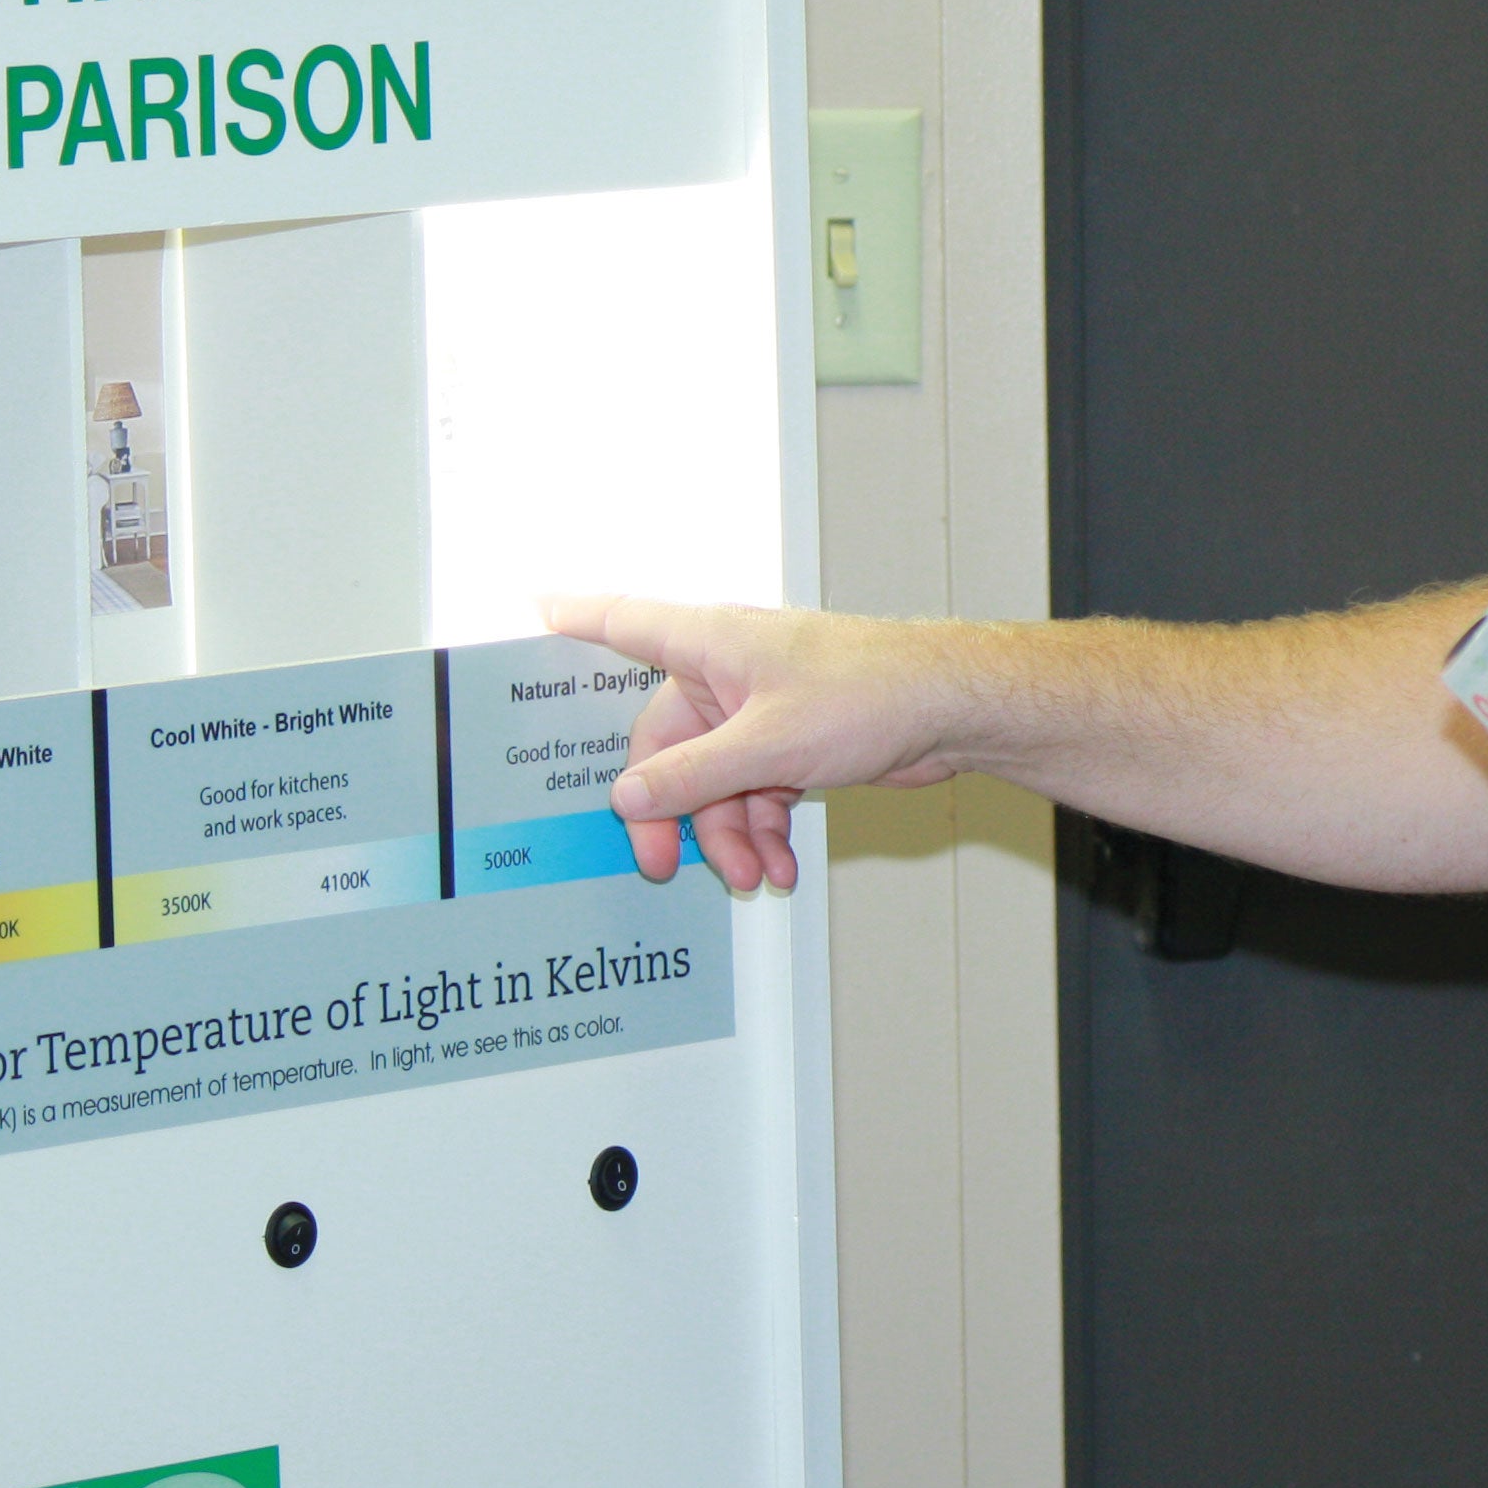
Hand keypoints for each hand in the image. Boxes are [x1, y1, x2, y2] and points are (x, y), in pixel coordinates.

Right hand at [541, 594, 972, 894]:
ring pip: (715, 781)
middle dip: (675, 812)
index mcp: (710, 644)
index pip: (623, 622)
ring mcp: (762, 708)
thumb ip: (692, 776)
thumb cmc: (871, 693)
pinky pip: (756, 791)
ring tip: (751, 878)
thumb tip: (628, 798)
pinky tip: (778, 868)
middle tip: (667, 867)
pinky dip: (762, 830)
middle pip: (668, 746)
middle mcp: (728, 671)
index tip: (535, 608)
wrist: (953, 709)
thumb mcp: (768, 746)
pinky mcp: (795, 741)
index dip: (578, 617)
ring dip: (728, 833)